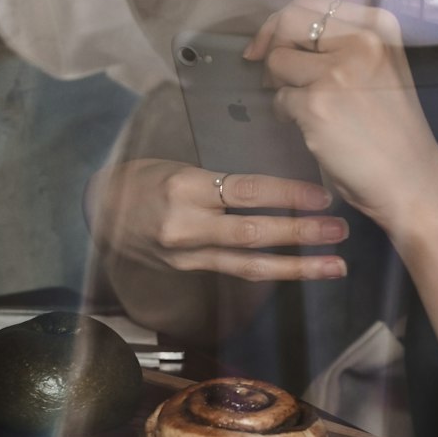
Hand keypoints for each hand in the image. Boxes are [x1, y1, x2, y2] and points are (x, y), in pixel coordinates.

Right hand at [86, 159, 347, 282]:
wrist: (99, 210)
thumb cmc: (143, 179)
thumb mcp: (177, 165)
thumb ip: (220, 179)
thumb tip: (276, 186)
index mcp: (184, 188)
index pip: (245, 191)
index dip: (288, 195)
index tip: (321, 196)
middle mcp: (185, 225)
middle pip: (253, 233)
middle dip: (301, 233)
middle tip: (338, 230)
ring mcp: (186, 253)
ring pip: (249, 263)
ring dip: (297, 265)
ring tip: (333, 264)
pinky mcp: (188, 269)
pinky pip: (235, 271)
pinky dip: (270, 271)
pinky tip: (298, 271)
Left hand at [244, 0, 437, 237]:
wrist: (409, 177)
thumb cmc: (391, 127)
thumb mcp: (378, 68)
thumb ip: (340, 44)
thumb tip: (281, 33)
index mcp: (377, 27)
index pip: (310, 2)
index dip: (280, 21)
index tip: (269, 43)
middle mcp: (360, 41)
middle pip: (287, 22)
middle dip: (270, 45)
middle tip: (272, 73)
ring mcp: (337, 72)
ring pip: (276, 61)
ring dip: (278, 85)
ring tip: (301, 105)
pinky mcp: (316, 105)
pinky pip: (278, 99)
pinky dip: (284, 114)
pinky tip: (308, 126)